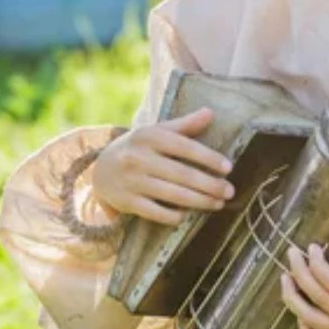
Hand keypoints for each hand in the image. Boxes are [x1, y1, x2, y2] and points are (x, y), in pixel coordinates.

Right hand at [91, 107, 235, 225]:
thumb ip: (183, 125)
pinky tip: (187, 215)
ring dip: (199, 201)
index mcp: (148, 136)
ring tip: (218, 204)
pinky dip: (174, 216)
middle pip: (181, 174)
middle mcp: (138, 157)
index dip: (208, 157)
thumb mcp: (156, 132)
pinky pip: (156, 212)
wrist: (100, 170)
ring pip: (172, 194)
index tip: (228, 167)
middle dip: (209, 184)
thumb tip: (211, 112)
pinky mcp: (127, 202)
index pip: (184, 146)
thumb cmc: (137, 149)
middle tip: (229, 191)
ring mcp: (131, 181)